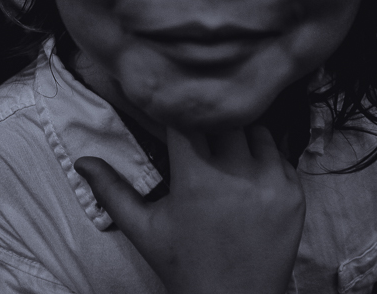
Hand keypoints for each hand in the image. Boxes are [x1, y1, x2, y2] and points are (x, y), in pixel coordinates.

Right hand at [75, 126, 304, 293]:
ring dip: (241, 136)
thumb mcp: (143, 228)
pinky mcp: (295, 194)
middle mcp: (238, 174)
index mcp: (197, 178)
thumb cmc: (184, 265)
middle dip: (211, 121)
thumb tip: (82, 160)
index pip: (187, 120)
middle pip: (225, 119)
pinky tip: (249, 174)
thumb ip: (111, 191)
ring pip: (258, 132)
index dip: (177, 112)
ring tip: (226, 152)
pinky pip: (281, 156)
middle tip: (202, 129)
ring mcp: (272, 183)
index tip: (172, 110)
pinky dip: (265, 159)